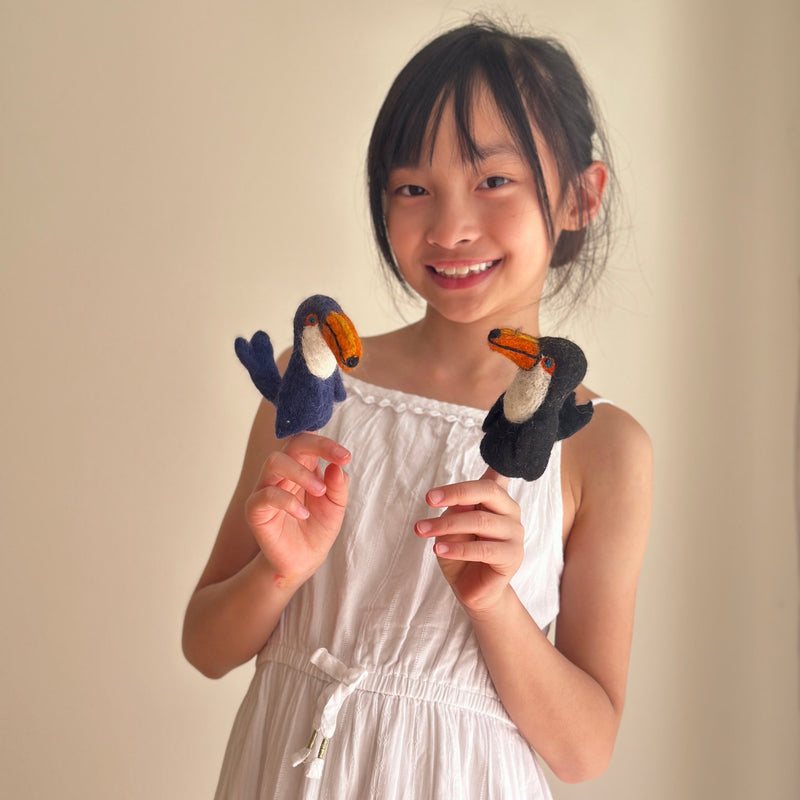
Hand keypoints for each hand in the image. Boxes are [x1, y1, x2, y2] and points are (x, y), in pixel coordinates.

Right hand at [245, 432, 350, 590]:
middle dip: (317, 447)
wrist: (304, 560)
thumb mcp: (336, 506)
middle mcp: (282, 473)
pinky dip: (287, 501)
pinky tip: (303, 513)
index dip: (326, 442)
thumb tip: (337, 466)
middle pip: (292, 444)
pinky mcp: (255, 509)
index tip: (346, 456)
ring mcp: (266, 488)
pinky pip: (266, 495)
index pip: (308, 441)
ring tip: (320, 491)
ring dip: (301, 472)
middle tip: (341, 461)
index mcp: (302, 466)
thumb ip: (338, 485)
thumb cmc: (318, 528)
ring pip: (274, 461)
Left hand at [414, 467, 523, 615]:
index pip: (493, 476)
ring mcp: (514, 534)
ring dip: (447, 524)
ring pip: (481, 521)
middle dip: (456, 493)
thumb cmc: (460, 552)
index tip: (438, 489)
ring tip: (423, 530)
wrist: (471, 588)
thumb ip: (457, 511)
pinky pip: (483, 549)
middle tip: (429, 500)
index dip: (478, 469)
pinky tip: (438, 549)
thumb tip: (461, 502)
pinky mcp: (512, 556)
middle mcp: (510, 511)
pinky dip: (457, 548)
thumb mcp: (451, 527)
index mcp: (497, 499)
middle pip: (489, 491)